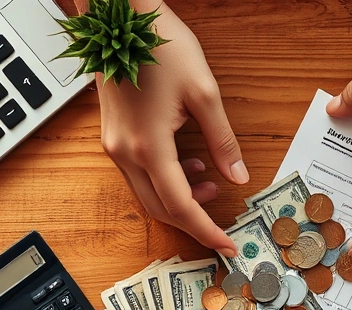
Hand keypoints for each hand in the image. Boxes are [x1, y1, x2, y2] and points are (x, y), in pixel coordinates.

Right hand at [92, 1, 245, 256]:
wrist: (120, 18)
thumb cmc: (160, 46)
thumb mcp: (204, 93)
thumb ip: (223, 141)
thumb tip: (238, 176)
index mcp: (149, 146)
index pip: (180, 205)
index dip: (206, 230)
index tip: (227, 245)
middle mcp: (125, 153)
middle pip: (160, 208)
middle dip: (193, 220)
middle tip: (222, 224)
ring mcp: (114, 146)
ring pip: (147, 194)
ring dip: (179, 198)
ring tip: (210, 182)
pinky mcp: (112, 136)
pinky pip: (138, 174)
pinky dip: (164, 180)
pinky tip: (187, 163)